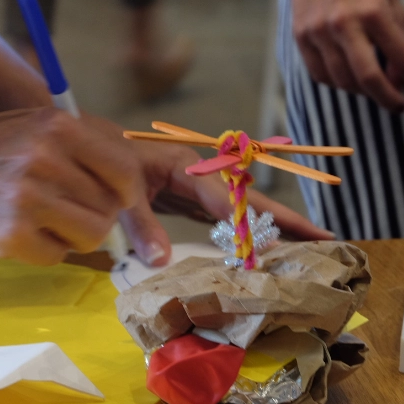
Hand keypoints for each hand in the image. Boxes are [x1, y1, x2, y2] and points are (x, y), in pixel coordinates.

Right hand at [0, 108, 140, 264]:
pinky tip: (21, 232)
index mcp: (58, 127)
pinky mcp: (11, 235)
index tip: (120, 201)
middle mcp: (45, 160)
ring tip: (47, 222)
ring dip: (76, 237)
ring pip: (92, 237)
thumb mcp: (37, 127)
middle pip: (110, 210)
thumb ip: (85, 152)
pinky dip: (44, 251)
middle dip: (97, 216)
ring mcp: (28, 199)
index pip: (124, 171)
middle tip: (67, 210)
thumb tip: (132, 195)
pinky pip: (57, 257)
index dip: (128, 194)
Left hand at [108, 133, 335, 266]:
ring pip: (241, 209)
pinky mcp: (185, 198)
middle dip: (287, 219)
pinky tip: (258, 247)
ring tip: (304, 245)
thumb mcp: (120, 191)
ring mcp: (194, 187)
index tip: (277, 243)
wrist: (79, 142)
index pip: (228, 197)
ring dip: (271, 226)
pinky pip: (221, 217)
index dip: (252, 221)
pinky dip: (242, 231)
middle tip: (325, 238)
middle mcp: (199, 174)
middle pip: (250, 199)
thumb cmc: (100, 158)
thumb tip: (160, 261)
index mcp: (186, 164)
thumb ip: (140, 224)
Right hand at [290, 0, 403, 112]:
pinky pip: (321, 75)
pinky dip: (338, 83)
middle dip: (388, 99)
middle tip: (398, 106)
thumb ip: (400, 42)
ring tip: (373, 87)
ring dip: (363, 91)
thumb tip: (399, 81)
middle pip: (369, 79)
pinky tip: (348, 77)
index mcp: (374, 12)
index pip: (401, 58)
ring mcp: (320, 32)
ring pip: (343, 82)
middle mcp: (345, 24)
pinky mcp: (301, 37)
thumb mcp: (391, 4)